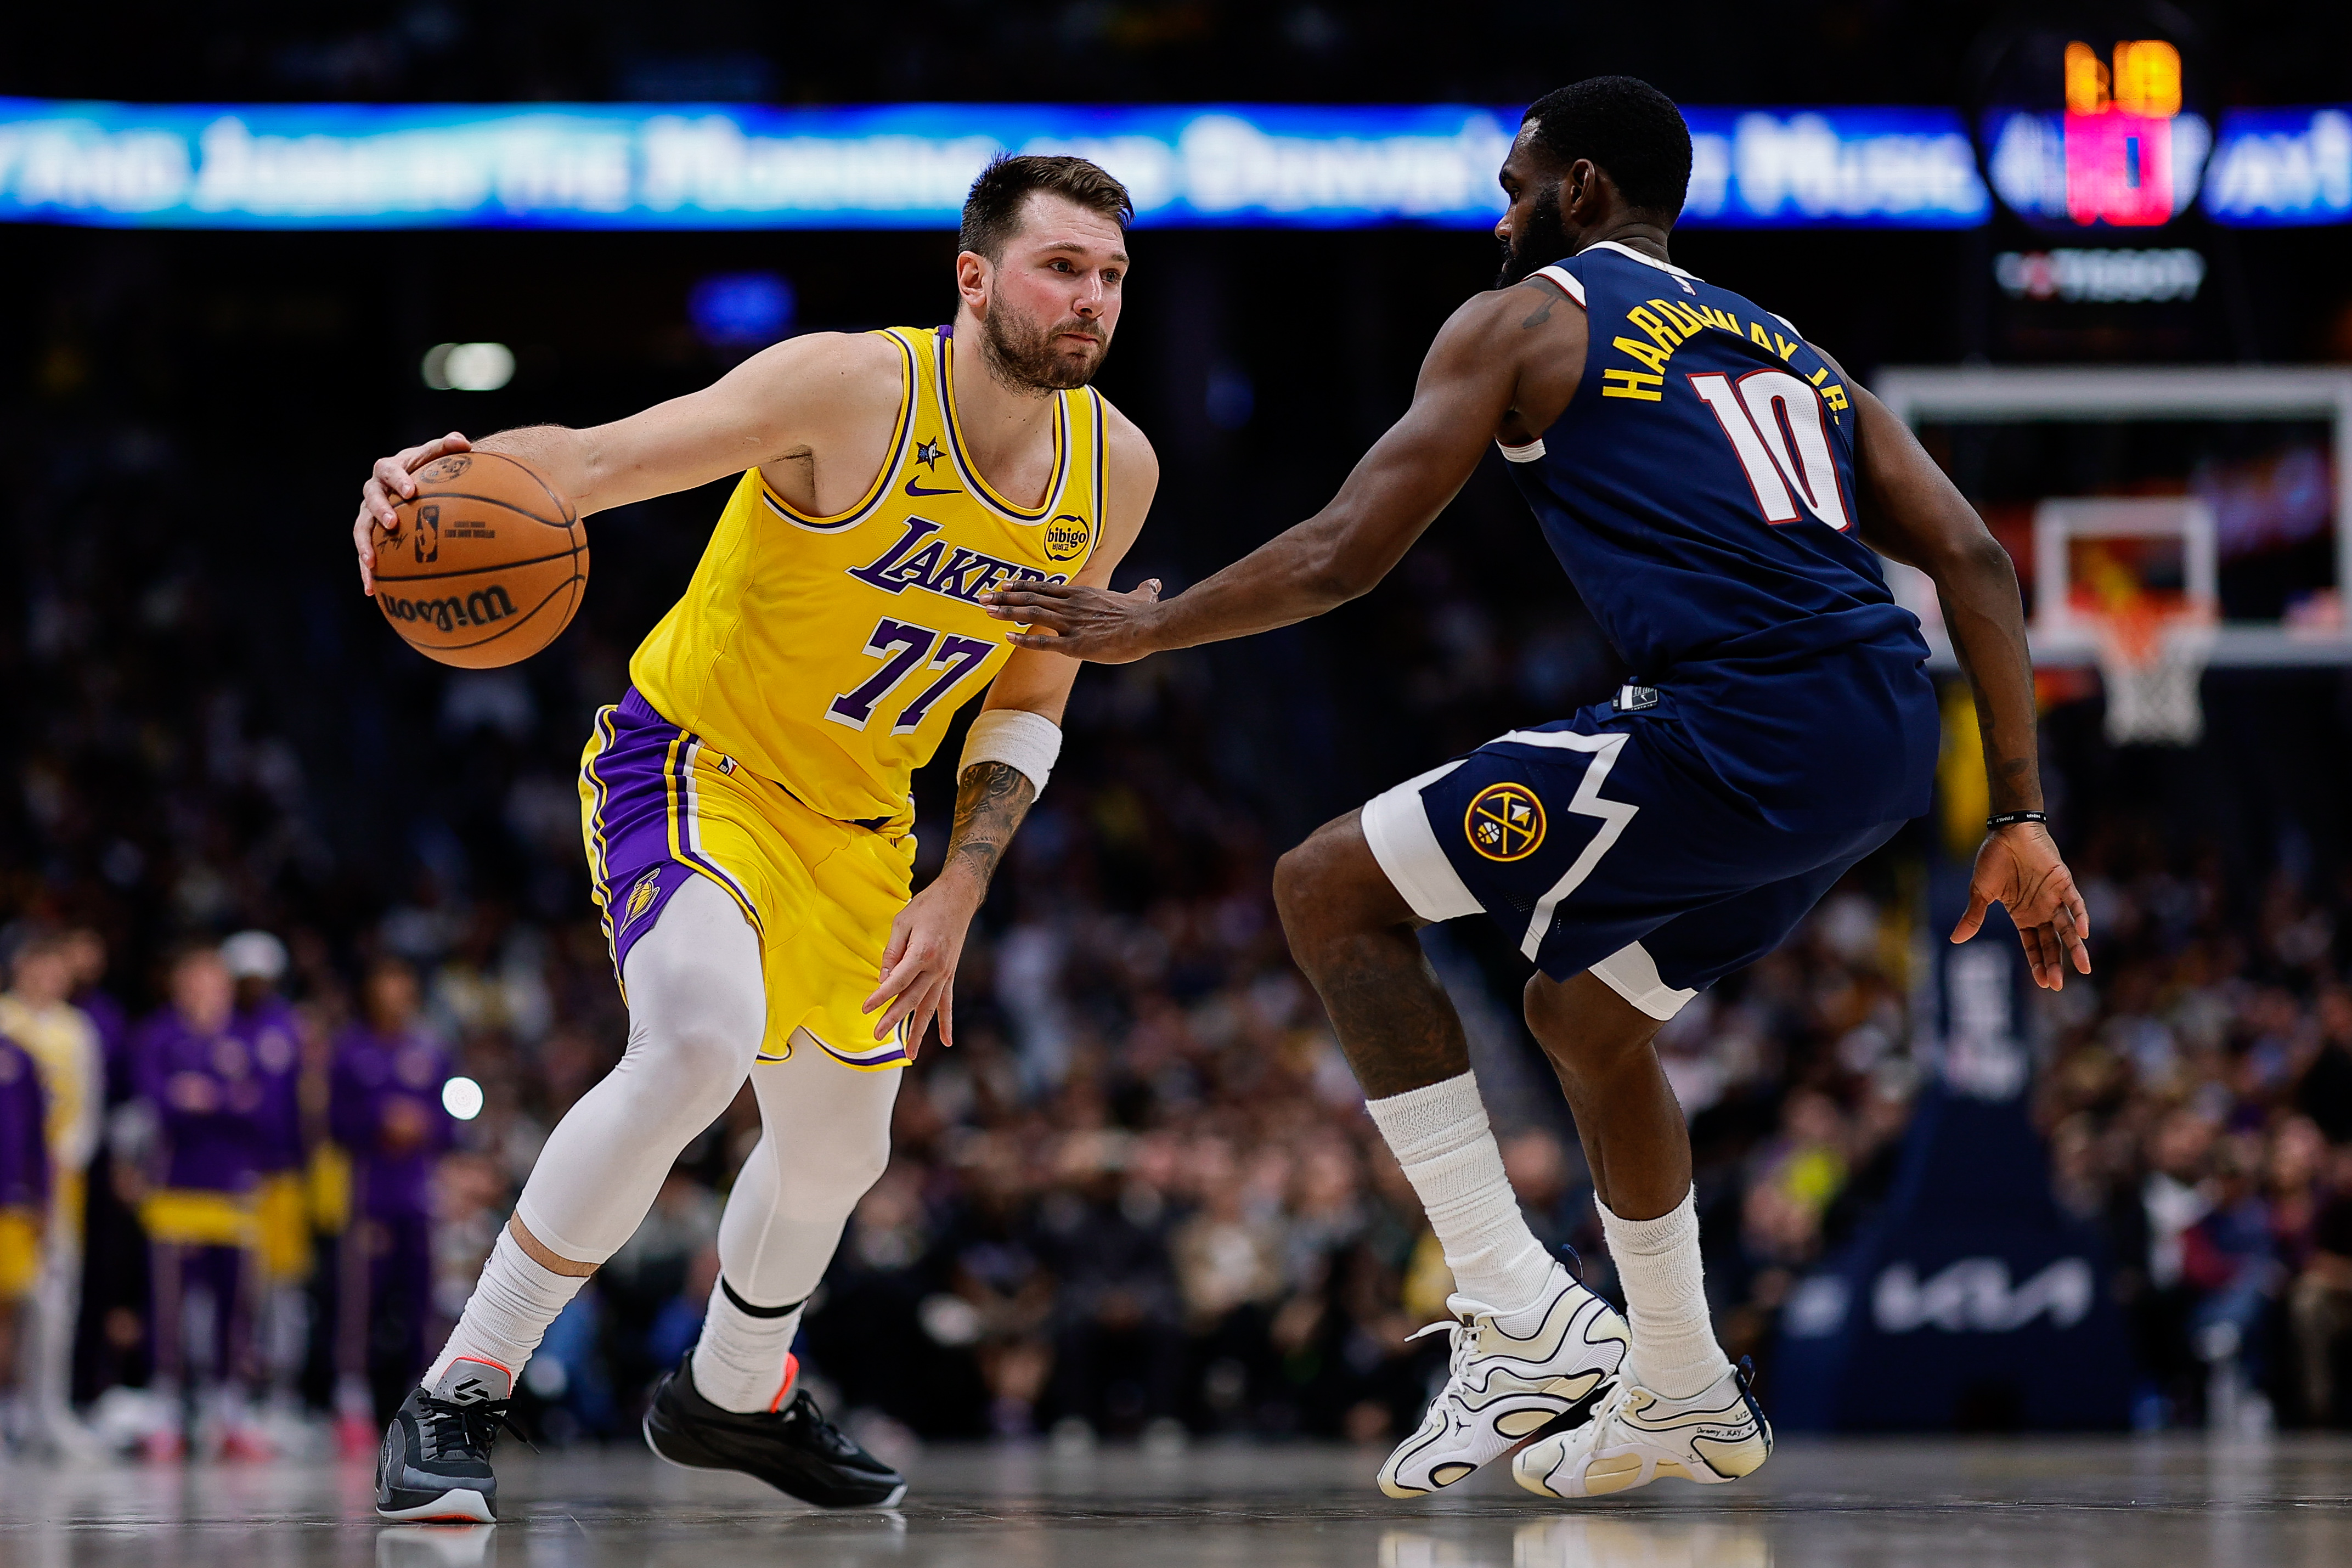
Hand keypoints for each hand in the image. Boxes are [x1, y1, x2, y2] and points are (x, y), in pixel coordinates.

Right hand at [353, 432, 470, 594]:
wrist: (416, 482)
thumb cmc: (429, 468)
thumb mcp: (438, 457)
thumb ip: (448, 447)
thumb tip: (463, 441)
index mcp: (389, 468)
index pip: (390, 471)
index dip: (398, 480)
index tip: (411, 491)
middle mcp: (374, 489)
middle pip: (371, 498)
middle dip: (381, 510)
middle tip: (393, 524)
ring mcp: (369, 512)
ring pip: (361, 527)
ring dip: (364, 544)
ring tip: (371, 563)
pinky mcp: (369, 533)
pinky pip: (365, 551)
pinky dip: (366, 570)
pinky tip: (371, 590)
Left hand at [862, 870, 984, 1055]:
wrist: (959, 898)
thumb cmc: (927, 906)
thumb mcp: (901, 923)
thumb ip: (891, 954)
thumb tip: (883, 981)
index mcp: (923, 952)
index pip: (897, 981)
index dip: (880, 996)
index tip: (865, 1009)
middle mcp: (936, 968)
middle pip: (912, 999)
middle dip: (894, 1019)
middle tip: (878, 1035)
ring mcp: (945, 973)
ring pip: (929, 1008)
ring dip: (919, 1031)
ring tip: (911, 1053)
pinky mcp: (950, 975)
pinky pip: (947, 1003)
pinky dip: (946, 1023)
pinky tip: (947, 1042)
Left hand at [982, 578, 1164, 661]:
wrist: (1148, 626)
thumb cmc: (1145, 614)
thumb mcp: (1141, 596)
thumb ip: (1143, 590)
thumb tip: (1154, 583)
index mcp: (1082, 594)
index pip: (1045, 587)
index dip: (1022, 587)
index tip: (1003, 586)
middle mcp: (1071, 605)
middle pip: (1031, 598)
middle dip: (1003, 598)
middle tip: (981, 597)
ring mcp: (1071, 624)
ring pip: (1031, 614)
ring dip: (1006, 613)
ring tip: (986, 612)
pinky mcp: (1075, 645)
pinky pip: (1044, 642)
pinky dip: (1023, 640)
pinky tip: (1007, 639)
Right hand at [1950, 822, 2091, 989]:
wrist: (2007, 830)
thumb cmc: (1994, 858)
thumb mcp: (1981, 891)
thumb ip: (1974, 916)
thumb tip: (1956, 940)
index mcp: (2023, 914)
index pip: (2033, 945)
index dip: (2038, 963)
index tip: (2044, 983)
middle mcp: (2041, 910)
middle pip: (2051, 942)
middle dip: (2054, 963)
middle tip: (2057, 985)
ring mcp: (2054, 897)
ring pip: (2068, 927)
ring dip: (2074, 946)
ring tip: (2083, 967)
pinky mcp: (2063, 882)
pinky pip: (2075, 901)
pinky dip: (2080, 915)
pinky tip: (2084, 932)